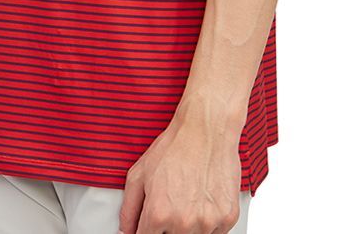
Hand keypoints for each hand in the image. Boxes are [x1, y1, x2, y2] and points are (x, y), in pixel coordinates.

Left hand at [119, 116, 241, 233]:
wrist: (207, 130)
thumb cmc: (175, 147)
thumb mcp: (139, 173)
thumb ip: (129, 208)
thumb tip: (126, 230)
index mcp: (158, 214)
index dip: (146, 230)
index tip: (152, 223)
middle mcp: (183, 223)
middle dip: (167, 227)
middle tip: (172, 204)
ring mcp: (207, 222)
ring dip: (189, 226)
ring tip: (188, 199)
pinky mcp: (228, 218)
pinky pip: (215, 233)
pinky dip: (208, 222)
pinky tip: (203, 199)